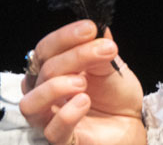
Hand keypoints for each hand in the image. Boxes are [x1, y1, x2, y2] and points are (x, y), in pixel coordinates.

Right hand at [20, 20, 147, 144]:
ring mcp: (49, 118)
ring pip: (30, 103)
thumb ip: (101, 49)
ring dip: (55, 87)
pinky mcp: (61, 140)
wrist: (131, 123)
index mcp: (53, 70)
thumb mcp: (112, 66)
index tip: (89, 29)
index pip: (45, 49)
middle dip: (75, 56)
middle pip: (43, 70)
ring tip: (83, 83)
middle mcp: (44, 93)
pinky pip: (52, 129)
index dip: (64, 37)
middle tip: (105, 50)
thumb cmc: (115, 95)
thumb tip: (99, 28)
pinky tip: (84, 102)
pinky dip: (67, 114)